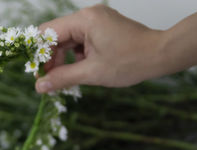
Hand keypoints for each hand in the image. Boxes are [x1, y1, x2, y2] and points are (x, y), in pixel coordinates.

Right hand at [36, 4, 164, 91]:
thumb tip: (40, 86)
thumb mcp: (92, 73)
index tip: (35, 71)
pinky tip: (79, 70)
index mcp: (84, 20)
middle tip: (48, 80)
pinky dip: (75, 56)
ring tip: (63, 78)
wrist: (161, 55)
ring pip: (68, 40)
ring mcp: (96, 21)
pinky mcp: (102, 28)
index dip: (38, 52)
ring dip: (63, 59)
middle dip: (50, 58)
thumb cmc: (130, 62)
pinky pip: (80, 41)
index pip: (48, 32)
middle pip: (57, 35)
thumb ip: (62, 78)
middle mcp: (88, 15)